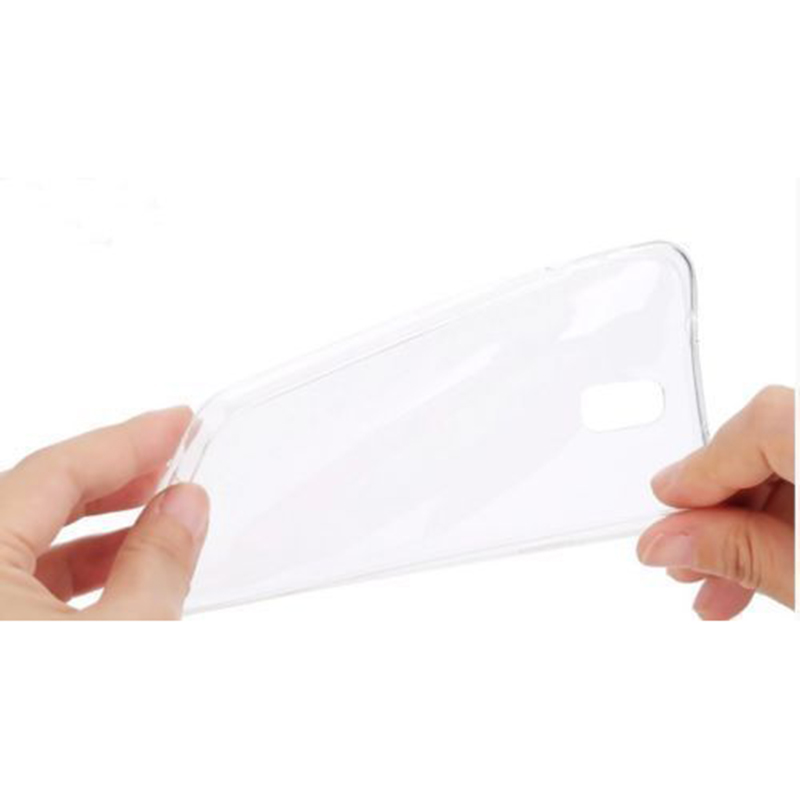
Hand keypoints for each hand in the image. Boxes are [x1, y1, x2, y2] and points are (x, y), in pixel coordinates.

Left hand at [0, 407, 207, 619]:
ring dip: (96, 528)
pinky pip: (15, 588)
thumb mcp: (129, 636)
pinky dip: (71, 573)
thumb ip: (158, 561)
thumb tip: (183, 506)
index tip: (178, 424)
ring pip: (21, 545)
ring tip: (159, 523)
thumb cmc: (55, 764)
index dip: (127, 442)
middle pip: (33, 500)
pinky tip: (122, 575)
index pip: (54, 471)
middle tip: (173, 463)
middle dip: (112, 479)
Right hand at [637, 386, 794, 618]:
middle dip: (722, 506)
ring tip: (723, 586)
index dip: (704, 468)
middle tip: (686, 555)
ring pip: (789, 463)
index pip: (761, 425)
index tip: (668, 507)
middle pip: (770, 442)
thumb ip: (742, 553)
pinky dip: (788, 519)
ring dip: (752, 523)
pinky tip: (767, 568)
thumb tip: (670, 541)